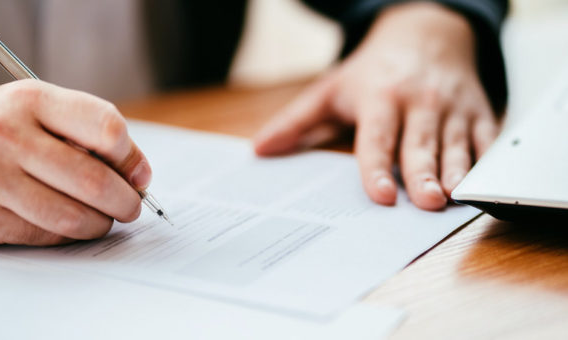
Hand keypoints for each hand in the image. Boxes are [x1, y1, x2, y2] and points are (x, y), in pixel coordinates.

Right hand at [0, 80, 151, 247]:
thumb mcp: (30, 110)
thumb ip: (81, 130)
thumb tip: (136, 170)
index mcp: (31, 100)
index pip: (106, 126)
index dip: (132, 156)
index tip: (139, 174)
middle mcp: (10, 135)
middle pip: (95, 179)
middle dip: (126, 201)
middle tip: (131, 206)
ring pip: (75, 215)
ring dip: (101, 223)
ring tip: (103, 218)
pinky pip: (48, 235)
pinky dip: (70, 235)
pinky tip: (71, 225)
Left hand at [254, 2, 498, 210]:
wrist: (426, 34)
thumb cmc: (373, 71)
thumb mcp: (330, 90)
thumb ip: (296, 121)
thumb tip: (259, 149)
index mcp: (379, 98)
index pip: (377, 138)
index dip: (377, 167)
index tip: (380, 194)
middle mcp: (418, 102)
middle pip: (419, 143)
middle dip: (423, 173)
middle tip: (425, 203)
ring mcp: (452, 108)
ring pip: (456, 144)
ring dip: (456, 172)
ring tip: (453, 199)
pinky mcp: (478, 112)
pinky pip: (487, 138)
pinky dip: (486, 161)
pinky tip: (481, 184)